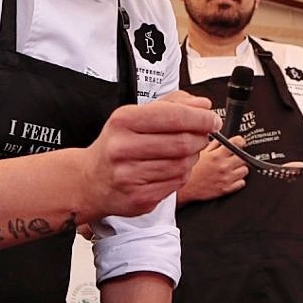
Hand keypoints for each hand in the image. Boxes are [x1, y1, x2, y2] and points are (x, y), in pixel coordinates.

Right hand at [80, 91, 216, 218]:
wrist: (90, 181)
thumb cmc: (117, 146)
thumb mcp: (135, 116)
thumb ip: (171, 106)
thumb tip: (203, 104)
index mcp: (123, 121)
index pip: (174, 116)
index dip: (200, 118)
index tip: (213, 119)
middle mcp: (123, 148)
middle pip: (182, 142)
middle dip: (200, 138)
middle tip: (202, 136)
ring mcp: (129, 176)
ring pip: (182, 165)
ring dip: (192, 158)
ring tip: (184, 153)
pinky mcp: (139, 198)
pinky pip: (176, 184)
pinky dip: (182, 175)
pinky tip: (171, 169)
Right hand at [178, 135, 248, 202]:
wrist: (185, 189)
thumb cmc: (191, 171)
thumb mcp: (200, 153)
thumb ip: (213, 145)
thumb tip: (222, 139)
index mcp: (217, 155)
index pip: (238, 142)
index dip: (239, 142)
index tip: (238, 143)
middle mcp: (224, 166)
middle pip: (244, 157)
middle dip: (240, 156)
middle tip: (233, 158)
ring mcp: (226, 178)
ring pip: (245, 170)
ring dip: (239, 169)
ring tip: (231, 169)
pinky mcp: (227, 189)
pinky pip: (242, 183)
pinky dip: (238, 181)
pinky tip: (230, 178)